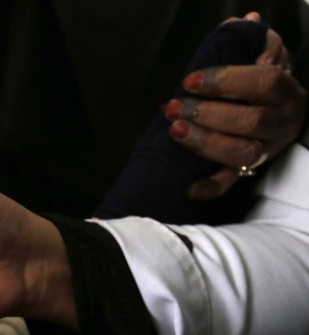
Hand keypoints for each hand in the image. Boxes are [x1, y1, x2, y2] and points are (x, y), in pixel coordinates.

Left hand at [165, 16, 306, 199]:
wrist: (279, 115)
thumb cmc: (259, 83)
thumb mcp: (262, 56)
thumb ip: (250, 41)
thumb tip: (244, 22)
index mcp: (283, 90)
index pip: (263, 82)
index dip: (227, 80)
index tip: (192, 80)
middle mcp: (279, 122)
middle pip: (250, 121)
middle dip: (208, 114)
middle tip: (174, 107)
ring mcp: (265, 148)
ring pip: (242, 153)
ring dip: (206, 144)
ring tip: (176, 132)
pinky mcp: (248, 170)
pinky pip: (231, 182)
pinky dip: (211, 187)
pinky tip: (190, 189)